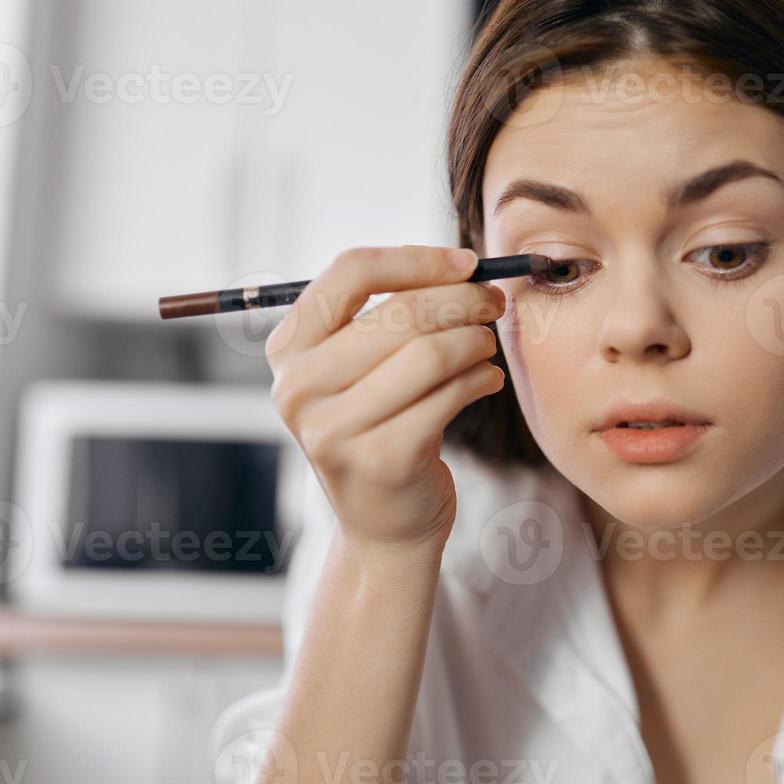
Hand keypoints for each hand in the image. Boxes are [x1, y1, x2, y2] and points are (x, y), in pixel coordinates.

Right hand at [265, 244, 506, 555]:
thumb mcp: (359, 367)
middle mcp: (299, 387)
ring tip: (487, 345)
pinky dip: (482, 378)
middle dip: (463, 299)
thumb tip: (462, 265)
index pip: (350, 272)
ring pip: (431, 353)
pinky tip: (488, 379)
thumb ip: (389, 313)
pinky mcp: (381, 460)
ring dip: (476, 340)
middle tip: (494, 302)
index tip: (466, 263)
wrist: (382, 524)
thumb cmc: (380, 425)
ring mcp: (334, 429)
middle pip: (400, 312)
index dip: (417, 259)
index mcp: (289, 348)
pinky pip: (450, 396)